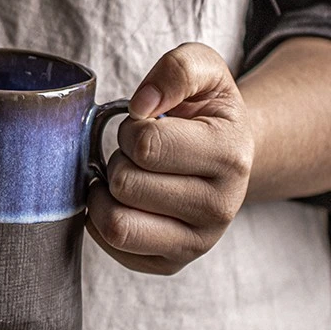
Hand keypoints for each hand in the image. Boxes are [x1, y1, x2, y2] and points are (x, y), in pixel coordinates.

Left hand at [86, 43, 254, 274]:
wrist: (228, 150)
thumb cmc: (205, 107)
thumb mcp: (202, 68)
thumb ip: (177, 70)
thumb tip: (142, 105)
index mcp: (229, 155)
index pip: (146, 145)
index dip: (130, 127)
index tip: (143, 123)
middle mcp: (220, 207)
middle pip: (125, 185)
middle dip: (117, 158)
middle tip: (134, 151)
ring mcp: (198, 242)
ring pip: (117, 225)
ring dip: (105, 193)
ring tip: (123, 174)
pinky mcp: (173, 262)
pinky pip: (114, 247)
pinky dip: (101, 219)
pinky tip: (119, 199)